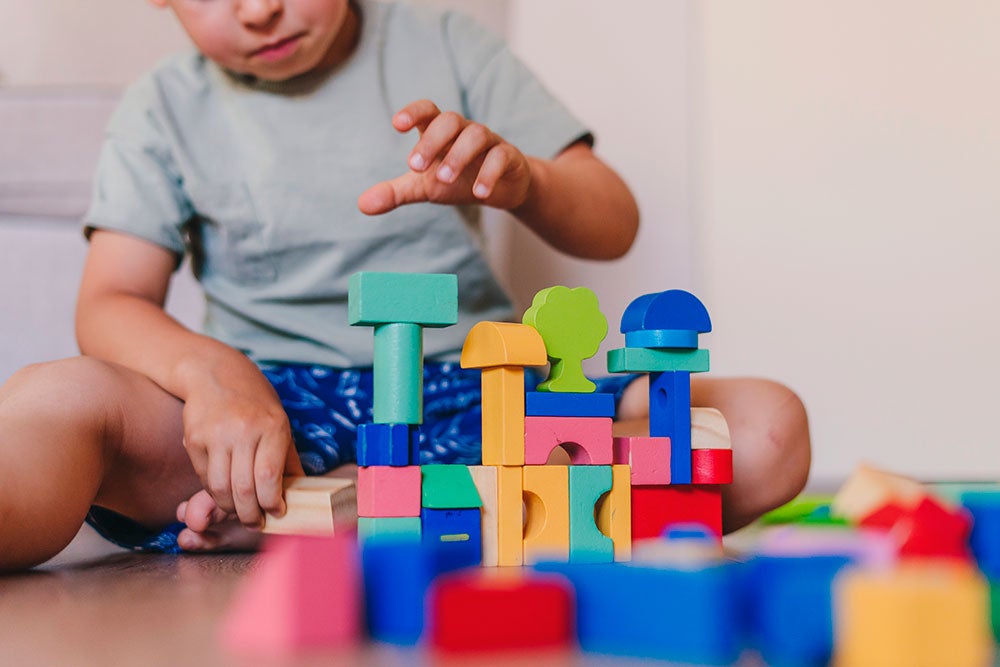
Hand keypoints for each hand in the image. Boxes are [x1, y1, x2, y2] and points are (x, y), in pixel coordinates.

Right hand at [180, 363, 302, 528]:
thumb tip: (301, 492)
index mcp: (272, 426)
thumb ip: (287, 459)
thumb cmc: (254, 402)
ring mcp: (216, 435)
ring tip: (238, 512)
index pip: (269, 476)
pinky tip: (223, 492)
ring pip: (220, 487)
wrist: (216, 373)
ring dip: (229, 508)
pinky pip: (204, 476)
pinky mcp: (194, 439)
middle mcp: (243, 430)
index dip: (272, 502)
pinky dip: (214, 492)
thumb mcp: (280, 423)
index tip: (277, 512)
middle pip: (244, 488)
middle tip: (255, 523)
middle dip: (250, 514)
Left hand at [358, 99, 532, 214]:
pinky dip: (489, 173)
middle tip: (414, 167)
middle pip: (450, 120)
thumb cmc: (457, 180)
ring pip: (476, 135)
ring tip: (444, 180)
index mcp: (440, 133)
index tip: (397, 124)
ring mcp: (489, 142)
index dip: (413, 113)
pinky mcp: (509, 157)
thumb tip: (362, 205)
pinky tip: (479, 194)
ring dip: (458, 156)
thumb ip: (395, 192)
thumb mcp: (424, 187)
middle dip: (431, 141)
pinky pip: (501, 157)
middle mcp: (464, 131)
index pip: (427, 111)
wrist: (501, 189)